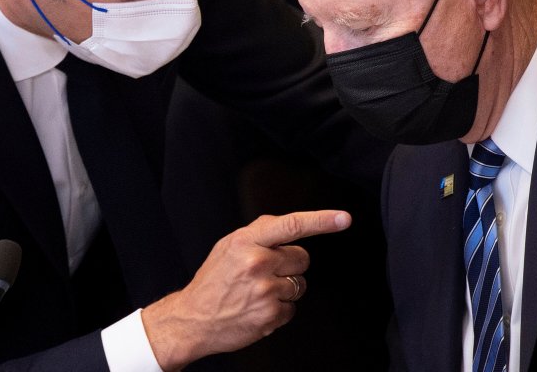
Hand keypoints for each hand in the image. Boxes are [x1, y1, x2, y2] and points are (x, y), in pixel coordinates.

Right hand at [141, 210, 350, 370]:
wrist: (193, 319)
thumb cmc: (213, 281)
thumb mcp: (228, 246)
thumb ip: (259, 233)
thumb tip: (289, 225)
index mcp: (246, 242)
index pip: (291, 225)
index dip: (321, 220)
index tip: (343, 218)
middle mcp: (257, 264)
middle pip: (302, 257)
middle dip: (290, 264)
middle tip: (266, 272)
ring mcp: (265, 291)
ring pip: (299, 284)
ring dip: (284, 288)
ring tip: (257, 292)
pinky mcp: (270, 315)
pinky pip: (292, 308)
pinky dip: (279, 309)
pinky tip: (258, 307)